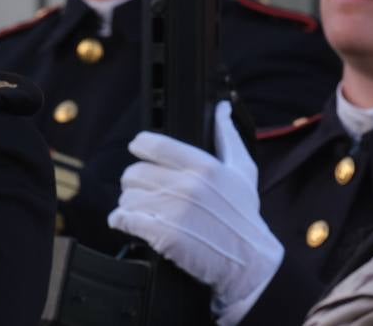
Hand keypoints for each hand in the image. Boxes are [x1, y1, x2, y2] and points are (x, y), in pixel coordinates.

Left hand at [108, 101, 282, 325]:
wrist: (251, 266)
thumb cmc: (244, 218)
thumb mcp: (243, 173)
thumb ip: (228, 137)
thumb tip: (222, 107)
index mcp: (203, 166)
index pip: (150, 144)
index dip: (141, 149)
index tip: (141, 156)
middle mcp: (186, 185)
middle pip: (132, 173)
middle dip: (136, 184)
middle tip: (148, 194)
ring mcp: (172, 210)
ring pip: (126, 196)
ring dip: (130, 205)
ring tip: (146, 213)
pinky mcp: (161, 235)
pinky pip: (122, 218)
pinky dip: (121, 221)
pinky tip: (131, 225)